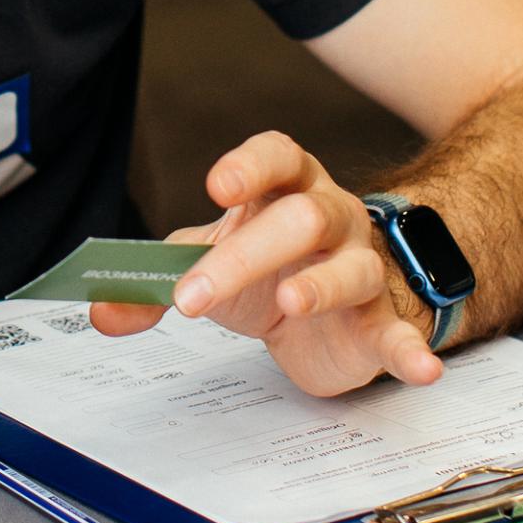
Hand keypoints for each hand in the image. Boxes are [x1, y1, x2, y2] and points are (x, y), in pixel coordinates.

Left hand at [89, 133, 441, 394]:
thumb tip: (102, 311)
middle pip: (302, 218)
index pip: (278, 156)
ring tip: (290, 304)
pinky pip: (403, 332)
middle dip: (248, 252)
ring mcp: (363, 269)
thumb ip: (156, 282)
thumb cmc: (267, 267)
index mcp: (286, 189)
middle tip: (194, 294)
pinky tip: (420, 367)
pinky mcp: (382, 324)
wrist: (332, 306)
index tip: (218, 186)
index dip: (251, 165)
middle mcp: (332, 218)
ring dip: (321, 284)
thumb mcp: (207, 262)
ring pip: (351, 267)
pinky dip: (411, 349)